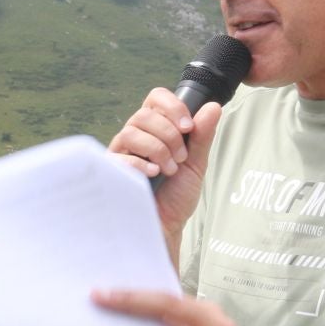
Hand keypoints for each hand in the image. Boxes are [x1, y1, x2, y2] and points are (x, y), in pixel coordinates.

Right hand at [106, 88, 222, 241]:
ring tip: (168, 169)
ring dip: (157, 149)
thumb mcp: (196, 163)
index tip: (187, 127)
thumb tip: (213, 107)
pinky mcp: (111, 171)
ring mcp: (122, 153)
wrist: (166, 226)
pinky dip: (142, 163)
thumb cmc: (176, 197)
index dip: (172, 107)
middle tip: (180, 157)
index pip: (156, 99)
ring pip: (132, 132)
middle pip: (144, 114)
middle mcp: (136, 137)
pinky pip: (120, 156)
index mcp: (156, 129)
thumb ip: (202, 136)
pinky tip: (153, 174)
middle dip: (168, 134)